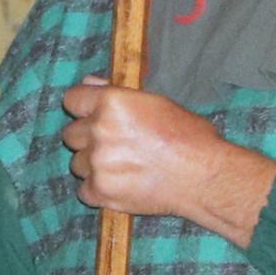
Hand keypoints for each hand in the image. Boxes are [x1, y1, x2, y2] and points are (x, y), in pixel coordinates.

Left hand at [60, 82, 275, 242]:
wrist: (204, 177)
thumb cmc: (190, 137)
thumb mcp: (158, 104)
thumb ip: (119, 96)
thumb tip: (89, 84)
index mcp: (112, 103)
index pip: (72, 100)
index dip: (82, 108)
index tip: (92, 116)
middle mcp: (99, 130)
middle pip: (71, 134)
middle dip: (88, 139)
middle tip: (114, 145)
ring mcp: (97, 162)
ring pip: (77, 163)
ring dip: (93, 165)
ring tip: (122, 167)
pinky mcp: (100, 190)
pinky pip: (84, 190)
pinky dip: (98, 190)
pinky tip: (120, 185)